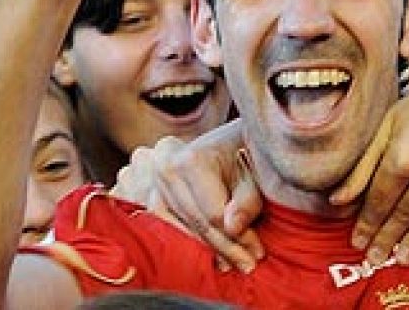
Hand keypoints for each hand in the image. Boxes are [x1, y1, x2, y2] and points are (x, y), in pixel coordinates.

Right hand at [113, 123, 264, 272]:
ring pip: (180, 229)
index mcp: (190, 160)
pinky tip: (207, 254)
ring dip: (206, 250)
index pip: (213, 213)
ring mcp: (154, 183)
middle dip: (225, 248)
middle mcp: (166, 170)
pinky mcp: (151, 195)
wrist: (220, 142)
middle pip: (197, 222)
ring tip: (230, 264)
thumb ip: (246, 202)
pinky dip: (188, 242)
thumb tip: (232, 228)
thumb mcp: (251, 175)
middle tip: (248, 265)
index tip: (258, 253)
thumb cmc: (240, 156)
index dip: (238, 238)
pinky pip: (167, 227)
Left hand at [328, 56, 408, 268]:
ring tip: (403, 260)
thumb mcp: (386, 128)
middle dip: (387, 239)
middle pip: (404, 215)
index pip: (380, 200)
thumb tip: (337, 201)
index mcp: (403, 155)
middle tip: (375, 260)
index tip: (358, 244)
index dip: (368, 224)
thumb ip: (363, 167)